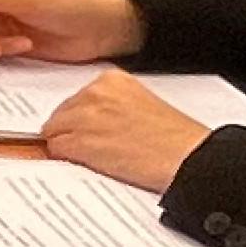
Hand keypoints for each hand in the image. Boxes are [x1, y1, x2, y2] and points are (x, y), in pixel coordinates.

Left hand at [40, 69, 213, 193]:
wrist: (191, 160)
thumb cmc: (176, 142)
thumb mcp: (141, 108)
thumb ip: (111, 108)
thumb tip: (86, 124)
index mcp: (112, 80)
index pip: (76, 99)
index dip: (77, 120)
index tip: (84, 132)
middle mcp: (96, 92)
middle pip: (61, 114)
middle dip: (69, 132)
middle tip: (89, 151)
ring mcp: (86, 116)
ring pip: (55, 132)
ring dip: (66, 147)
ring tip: (95, 161)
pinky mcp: (82, 142)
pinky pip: (57, 150)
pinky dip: (65, 160)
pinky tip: (89, 166)